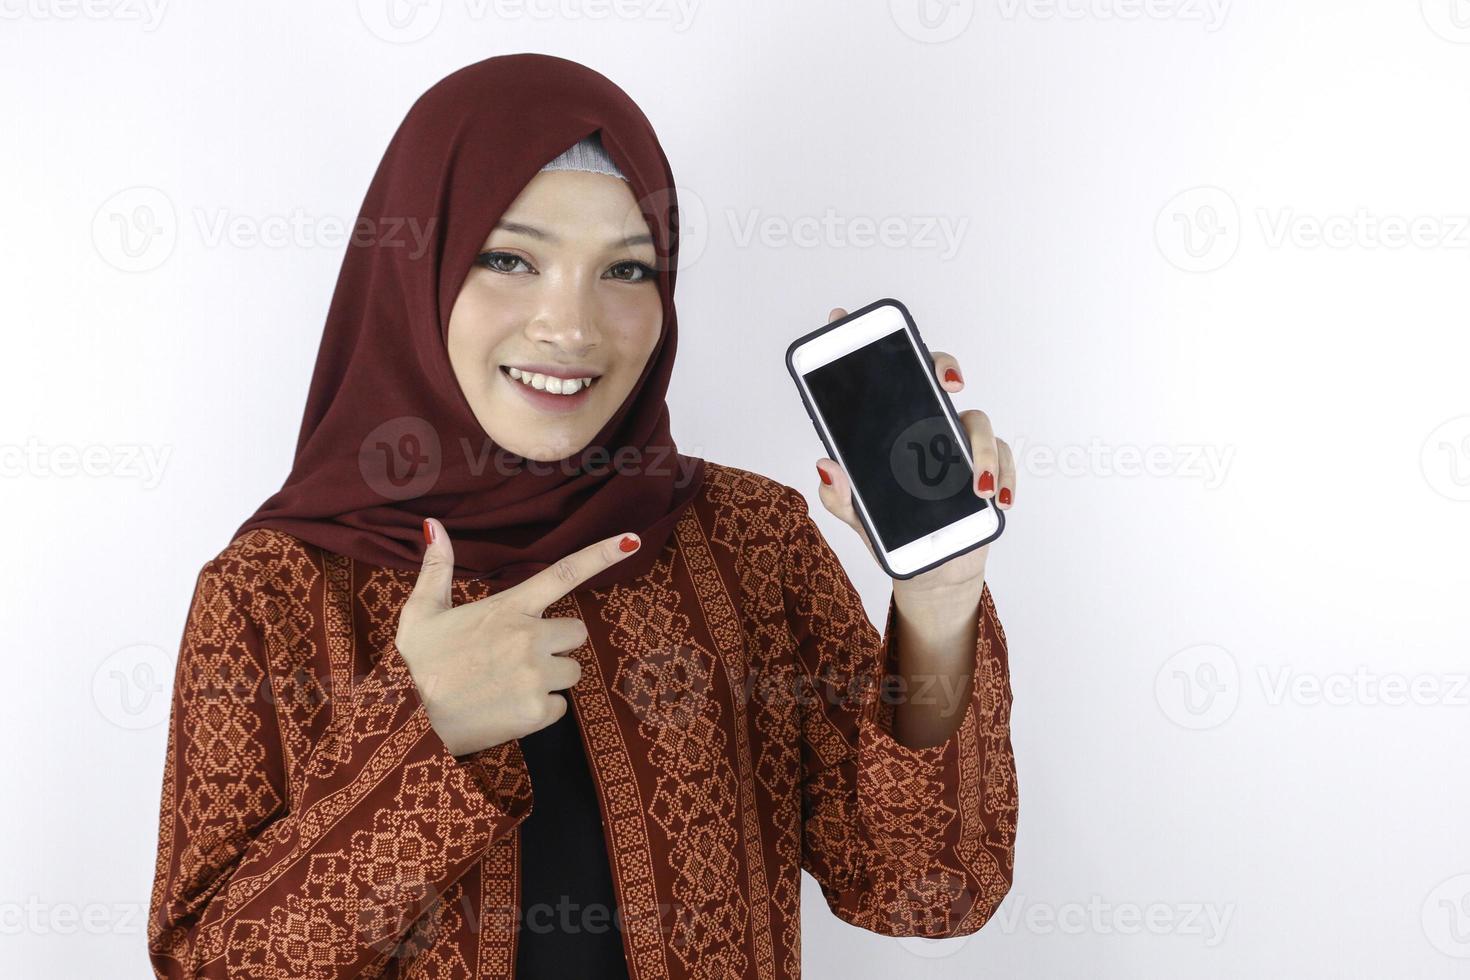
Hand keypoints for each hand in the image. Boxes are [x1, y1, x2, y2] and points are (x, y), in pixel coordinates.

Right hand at [394, 519, 641, 755]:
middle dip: (557, 644)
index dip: (602, 554)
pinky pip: (561, 707)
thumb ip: (437, 570)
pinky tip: (510, 707)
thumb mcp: (421, 613)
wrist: (413, 723)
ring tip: (510, 683)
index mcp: (509, 608)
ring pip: (571, 671)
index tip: (633, 541)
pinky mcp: (539, 711)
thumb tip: (434, 525)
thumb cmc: (423, 665)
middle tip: (519, 656)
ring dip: (550, 678)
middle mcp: (529, 638)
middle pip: (577, 633)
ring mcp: (537, 676)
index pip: (564, 573)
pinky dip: (541, 710)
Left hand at [812, 306, 1014, 596]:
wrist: (929, 571)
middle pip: (938, 378)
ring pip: (977, 421)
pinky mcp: (987, 471)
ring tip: (977, 485)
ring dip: (982, 449)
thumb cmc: (893, 532)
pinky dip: (1002, 477)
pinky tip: (995, 498)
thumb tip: (826, 465)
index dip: (868, 346)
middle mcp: (927, 428)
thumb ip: (840, 496)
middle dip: (943, 367)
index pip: (885, 379)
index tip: (843, 318)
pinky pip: (1003, 460)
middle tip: (948, 382)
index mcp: (892, 431)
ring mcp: (959, 447)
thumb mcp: (858, 516)